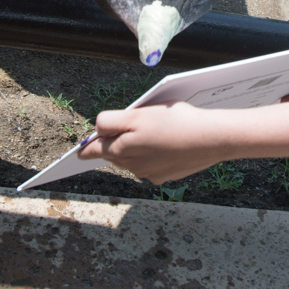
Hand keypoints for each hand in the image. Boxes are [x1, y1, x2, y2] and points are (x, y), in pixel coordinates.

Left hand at [80, 103, 228, 183]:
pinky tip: (166, 145)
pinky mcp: (167, 175)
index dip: (85, 146)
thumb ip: (110, 121)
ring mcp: (150, 173)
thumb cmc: (174, 121)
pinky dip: (153, 156)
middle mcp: (132, 166)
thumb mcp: (137, 113)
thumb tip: (95, 129)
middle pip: (114, 154)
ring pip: (133, 160)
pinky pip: (152, 165)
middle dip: (114, 144)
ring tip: (150, 133)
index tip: (77, 151)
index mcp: (120, 150)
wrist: (211, 138)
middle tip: (122, 129)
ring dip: (134, 149)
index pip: (92, 150)